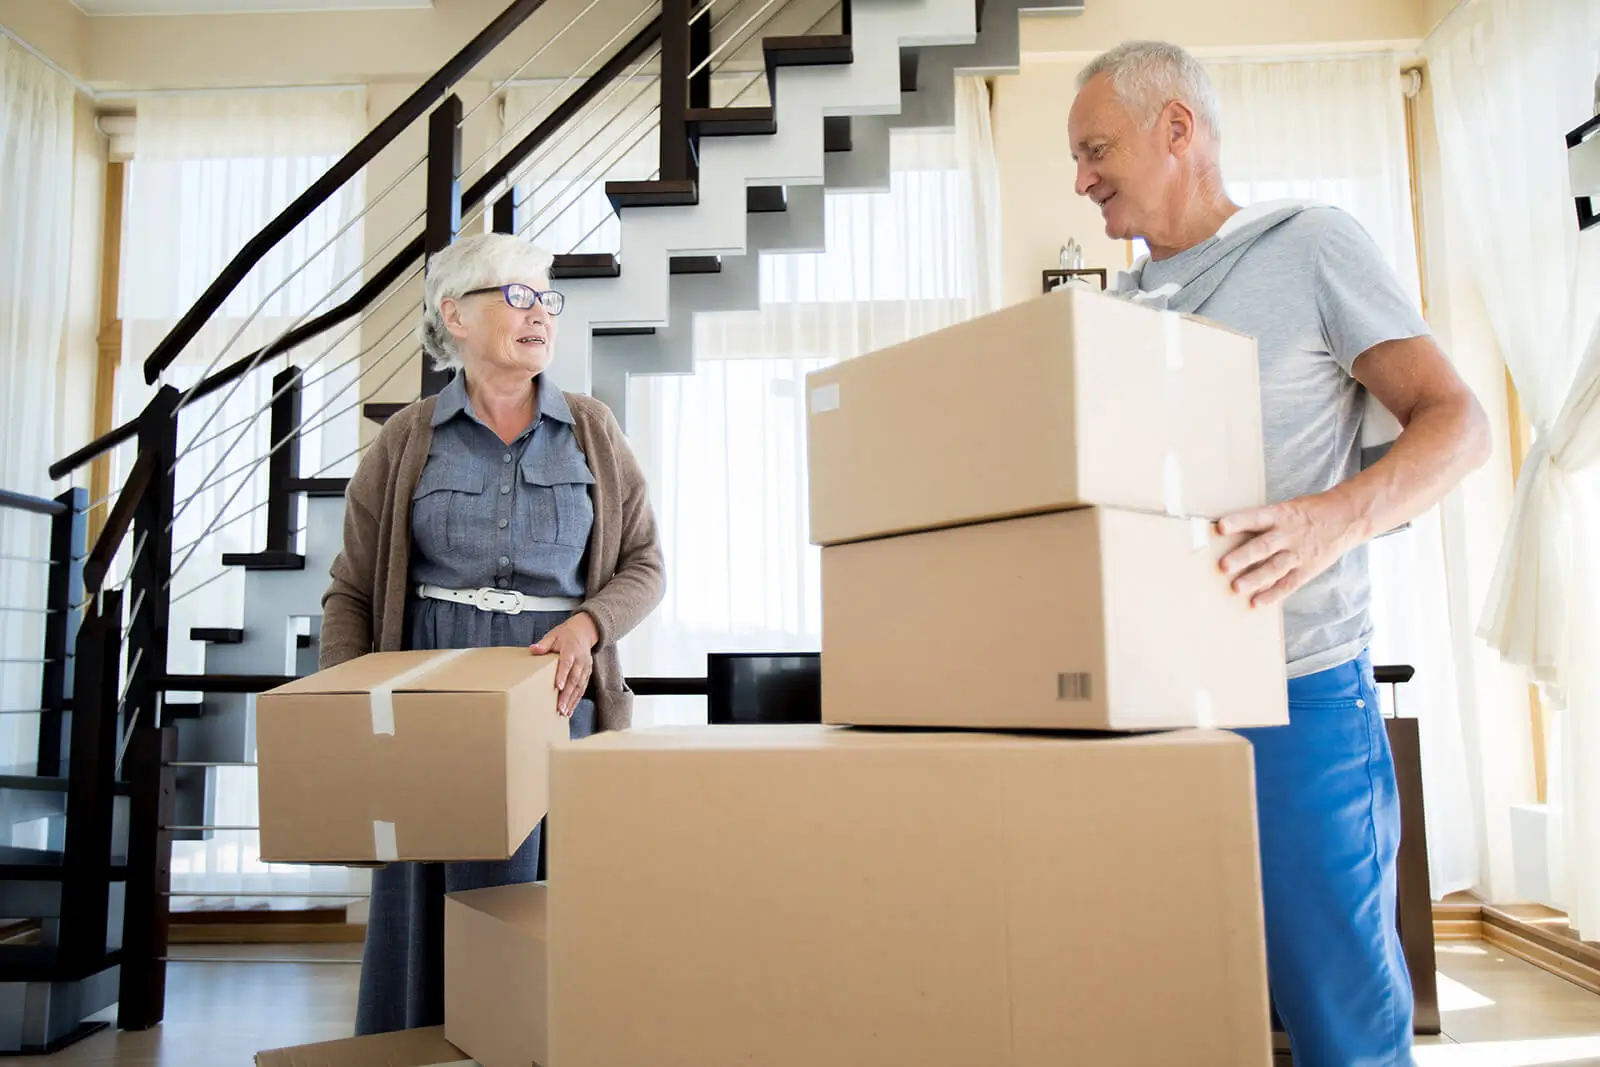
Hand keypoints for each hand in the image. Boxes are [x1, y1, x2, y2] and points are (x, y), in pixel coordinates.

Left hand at [530, 612, 598, 716]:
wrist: (584, 631)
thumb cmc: (566, 635)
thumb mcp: (553, 635)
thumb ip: (544, 644)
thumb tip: (533, 649)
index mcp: (571, 650)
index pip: (566, 664)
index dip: (562, 675)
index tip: (558, 686)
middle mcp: (580, 661)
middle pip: (574, 679)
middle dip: (567, 694)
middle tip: (560, 707)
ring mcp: (585, 668)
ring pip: (579, 686)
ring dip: (572, 700)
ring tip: (564, 712)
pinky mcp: (587, 673)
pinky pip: (582, 688)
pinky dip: (576, 700)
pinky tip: (570, 710)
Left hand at [1215, 493, 1359, 607]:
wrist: (1346, 518)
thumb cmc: (1308, 512)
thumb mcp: (1287, 508)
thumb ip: (1264, 521)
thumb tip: (1232, 535)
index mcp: (1281, 515)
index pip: (1257, 517)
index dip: (1239, 521)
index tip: (1220, 527)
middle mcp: (1289, 534)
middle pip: (1264, 546)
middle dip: (1243, 557)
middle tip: (1223, 566)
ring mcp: (1299, 553)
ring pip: (1274, 568)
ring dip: (1255, 579)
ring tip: (1236, 588)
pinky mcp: (1307, 569)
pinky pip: (1289, 584)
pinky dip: (1273, 595)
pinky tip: (1256, 603)